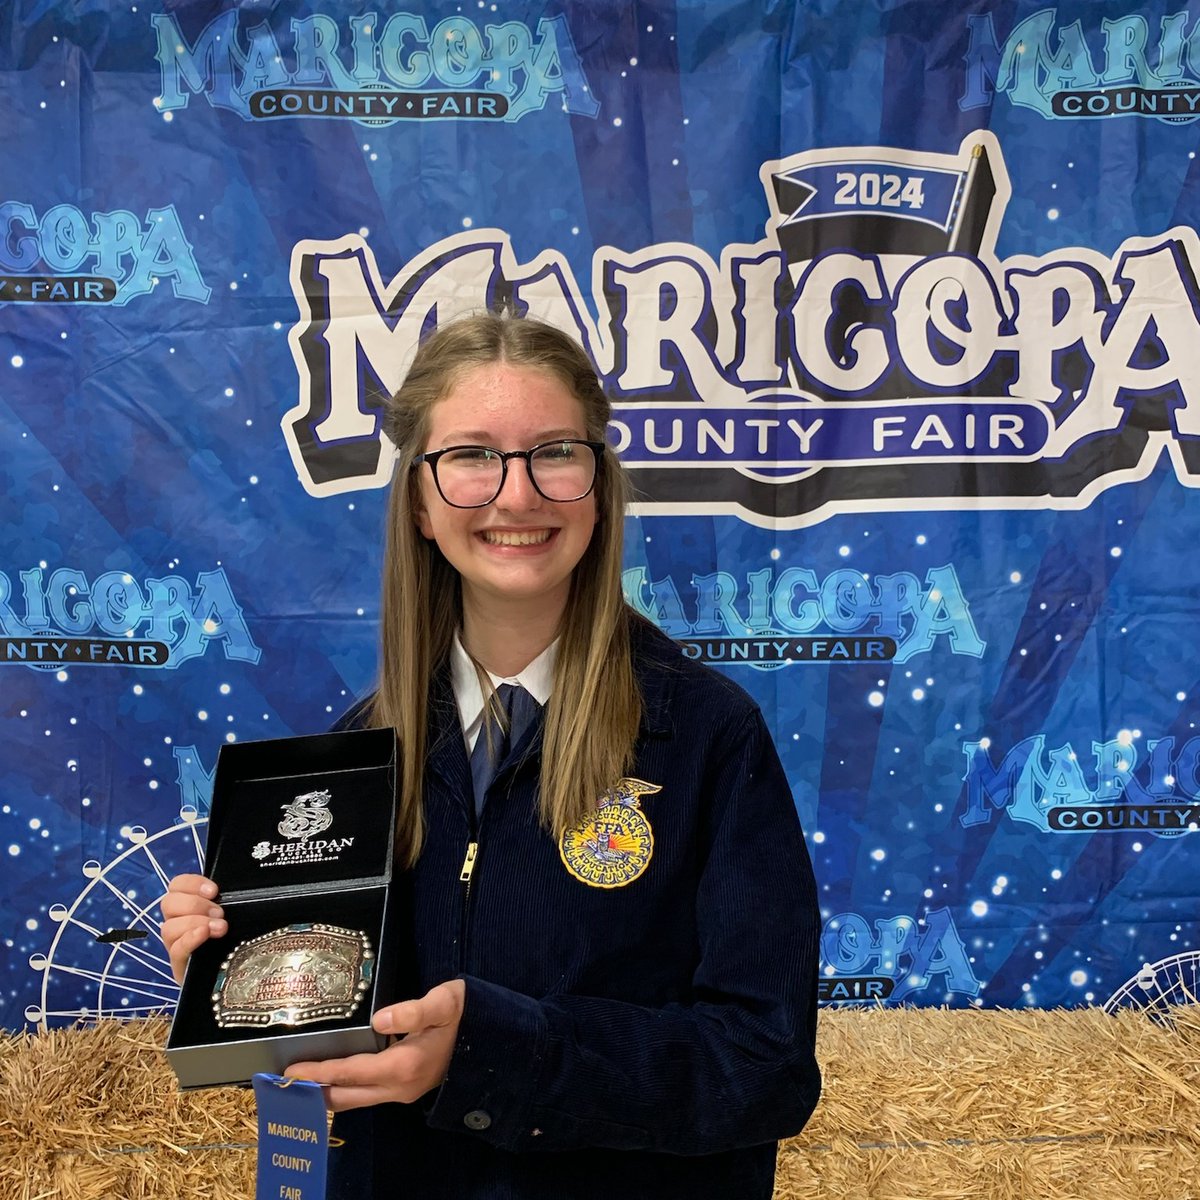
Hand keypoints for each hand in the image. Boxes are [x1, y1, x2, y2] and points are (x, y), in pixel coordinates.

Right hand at [160, 873, 225, 984]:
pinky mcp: (180, 966)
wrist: (231, 976)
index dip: (192, 883)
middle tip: (220, 913)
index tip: (214, 890)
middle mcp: (177, 923)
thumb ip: (229, 900)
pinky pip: (176, 950)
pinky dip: (189, 939)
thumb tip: (238, 888)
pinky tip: (204, 934)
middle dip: (195, 904)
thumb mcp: (233, 914)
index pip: (176, 885)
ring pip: (169, 927)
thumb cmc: (233, 939)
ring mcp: (176, 945)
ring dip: (195, 922)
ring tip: (220, 927)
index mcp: (188, 906)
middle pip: (168, 903)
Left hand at [285, 979, 465, 1111]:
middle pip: (347, 1095)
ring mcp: (403, 1091)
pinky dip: (346, 1088)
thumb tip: (379, 1018)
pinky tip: (336, 1076)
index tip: (292, 1071)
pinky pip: (368, 1095)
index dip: (320, 1072)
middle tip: (285, 1081)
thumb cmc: (466, 1014)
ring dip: (330, 1091)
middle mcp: (399, 1086)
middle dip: (316, 1089)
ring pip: (357, 1099)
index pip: (351, 1072)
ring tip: (304, 1080)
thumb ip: (413, 1010)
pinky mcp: (407, 1088)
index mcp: (404, 1064)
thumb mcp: (444, 1003)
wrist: (492, 1037)